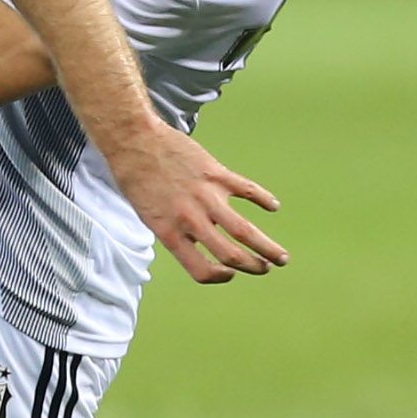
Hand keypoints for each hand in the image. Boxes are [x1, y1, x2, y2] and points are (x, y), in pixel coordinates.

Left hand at [108, 123, 289, 283]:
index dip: (219, 277)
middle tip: (266, 269)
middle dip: (253, 267)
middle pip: (230, 254)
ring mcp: (206, 197)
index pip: (200, 270)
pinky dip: (264, 199)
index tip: (230, 274)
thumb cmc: (136, 179)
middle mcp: (190, 219)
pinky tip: (273, 206)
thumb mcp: (148, 214)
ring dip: (266, 247)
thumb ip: (175, 230)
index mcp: (169, 233)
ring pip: (244, 230)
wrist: (135, 140)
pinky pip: (247, 190)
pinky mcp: (216, 174)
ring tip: (281, 257)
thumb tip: (201, 242)